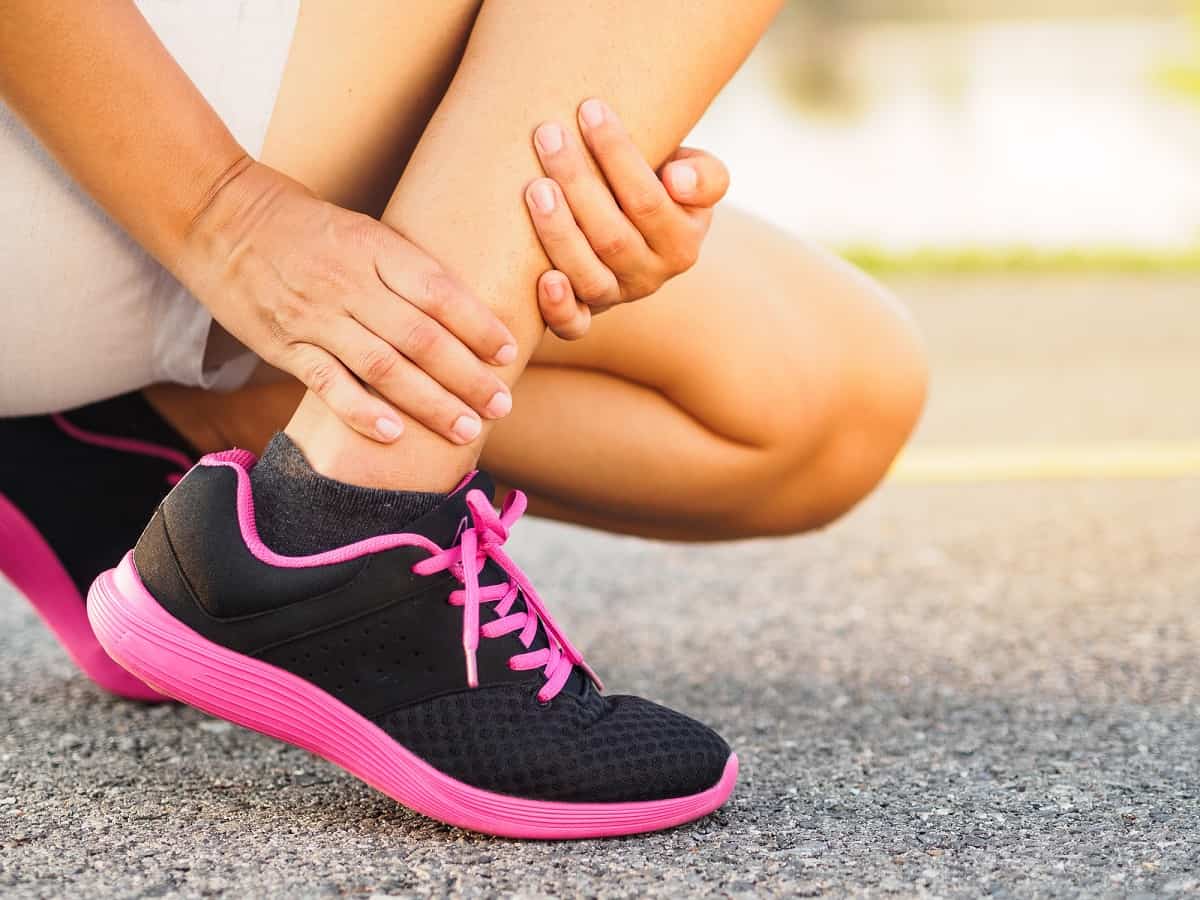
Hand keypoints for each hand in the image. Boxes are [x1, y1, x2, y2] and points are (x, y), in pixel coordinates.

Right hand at [180, 161, 516, 444]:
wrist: (221, 216)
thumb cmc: (305, 225)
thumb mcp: (364, 230)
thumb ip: (407, 269)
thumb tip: (466, 312)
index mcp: (377, 249)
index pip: (440, 292)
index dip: (479, 325)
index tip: (508, 353)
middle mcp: (351, 284)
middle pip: (421, 338)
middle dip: (468, 377)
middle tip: (501, 404)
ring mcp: (316, 317)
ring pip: (383, 367)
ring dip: (429, 403)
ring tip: (465, 428)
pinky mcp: (284, 345)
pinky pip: (327, 383)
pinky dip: (360, 411)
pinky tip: (393, 434)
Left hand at [525, 98, 729, 339]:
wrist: (635, 220)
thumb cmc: (661, 183)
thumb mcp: (694, 176)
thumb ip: (705, 176)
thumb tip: (678, 181)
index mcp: (682, 243)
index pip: (648, 199)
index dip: (618, 155)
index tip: (590, 108)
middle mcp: (651, 276)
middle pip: (612, 235)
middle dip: (578, 183)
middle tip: (548, 134)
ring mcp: (616, 297)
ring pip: (588, 276)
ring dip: (559, 233)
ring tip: (534, 187)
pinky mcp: (586, 314)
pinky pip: (574, 326)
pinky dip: (558, 308)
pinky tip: (543, 279)